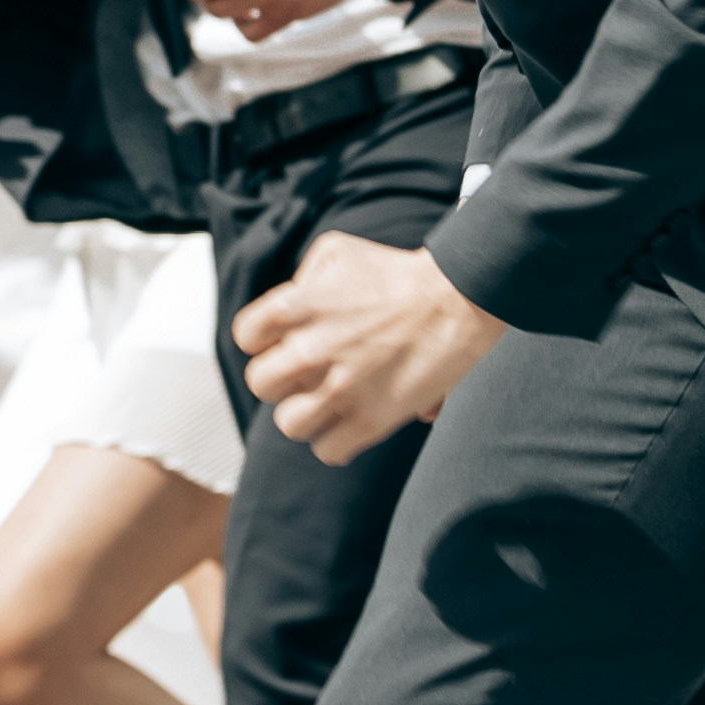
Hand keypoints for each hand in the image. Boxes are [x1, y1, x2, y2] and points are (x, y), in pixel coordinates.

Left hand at [238, 232, 499, 464]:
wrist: (458, 298)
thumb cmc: (397, 272)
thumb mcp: (336, 252)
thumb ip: (301, 280)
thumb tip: (290, 314)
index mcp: (295, 307)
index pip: (246, 338)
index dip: (264, 341)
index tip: (286, 340)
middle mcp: (310, 350)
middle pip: (262, 384)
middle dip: (282, 379)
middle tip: (309, 373)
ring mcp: (340, 388)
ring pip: (290, 424)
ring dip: (306, 415)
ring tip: (327, 404)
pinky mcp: (372, 419)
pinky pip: (329, 451)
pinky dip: (336, 443)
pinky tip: (350, 424)